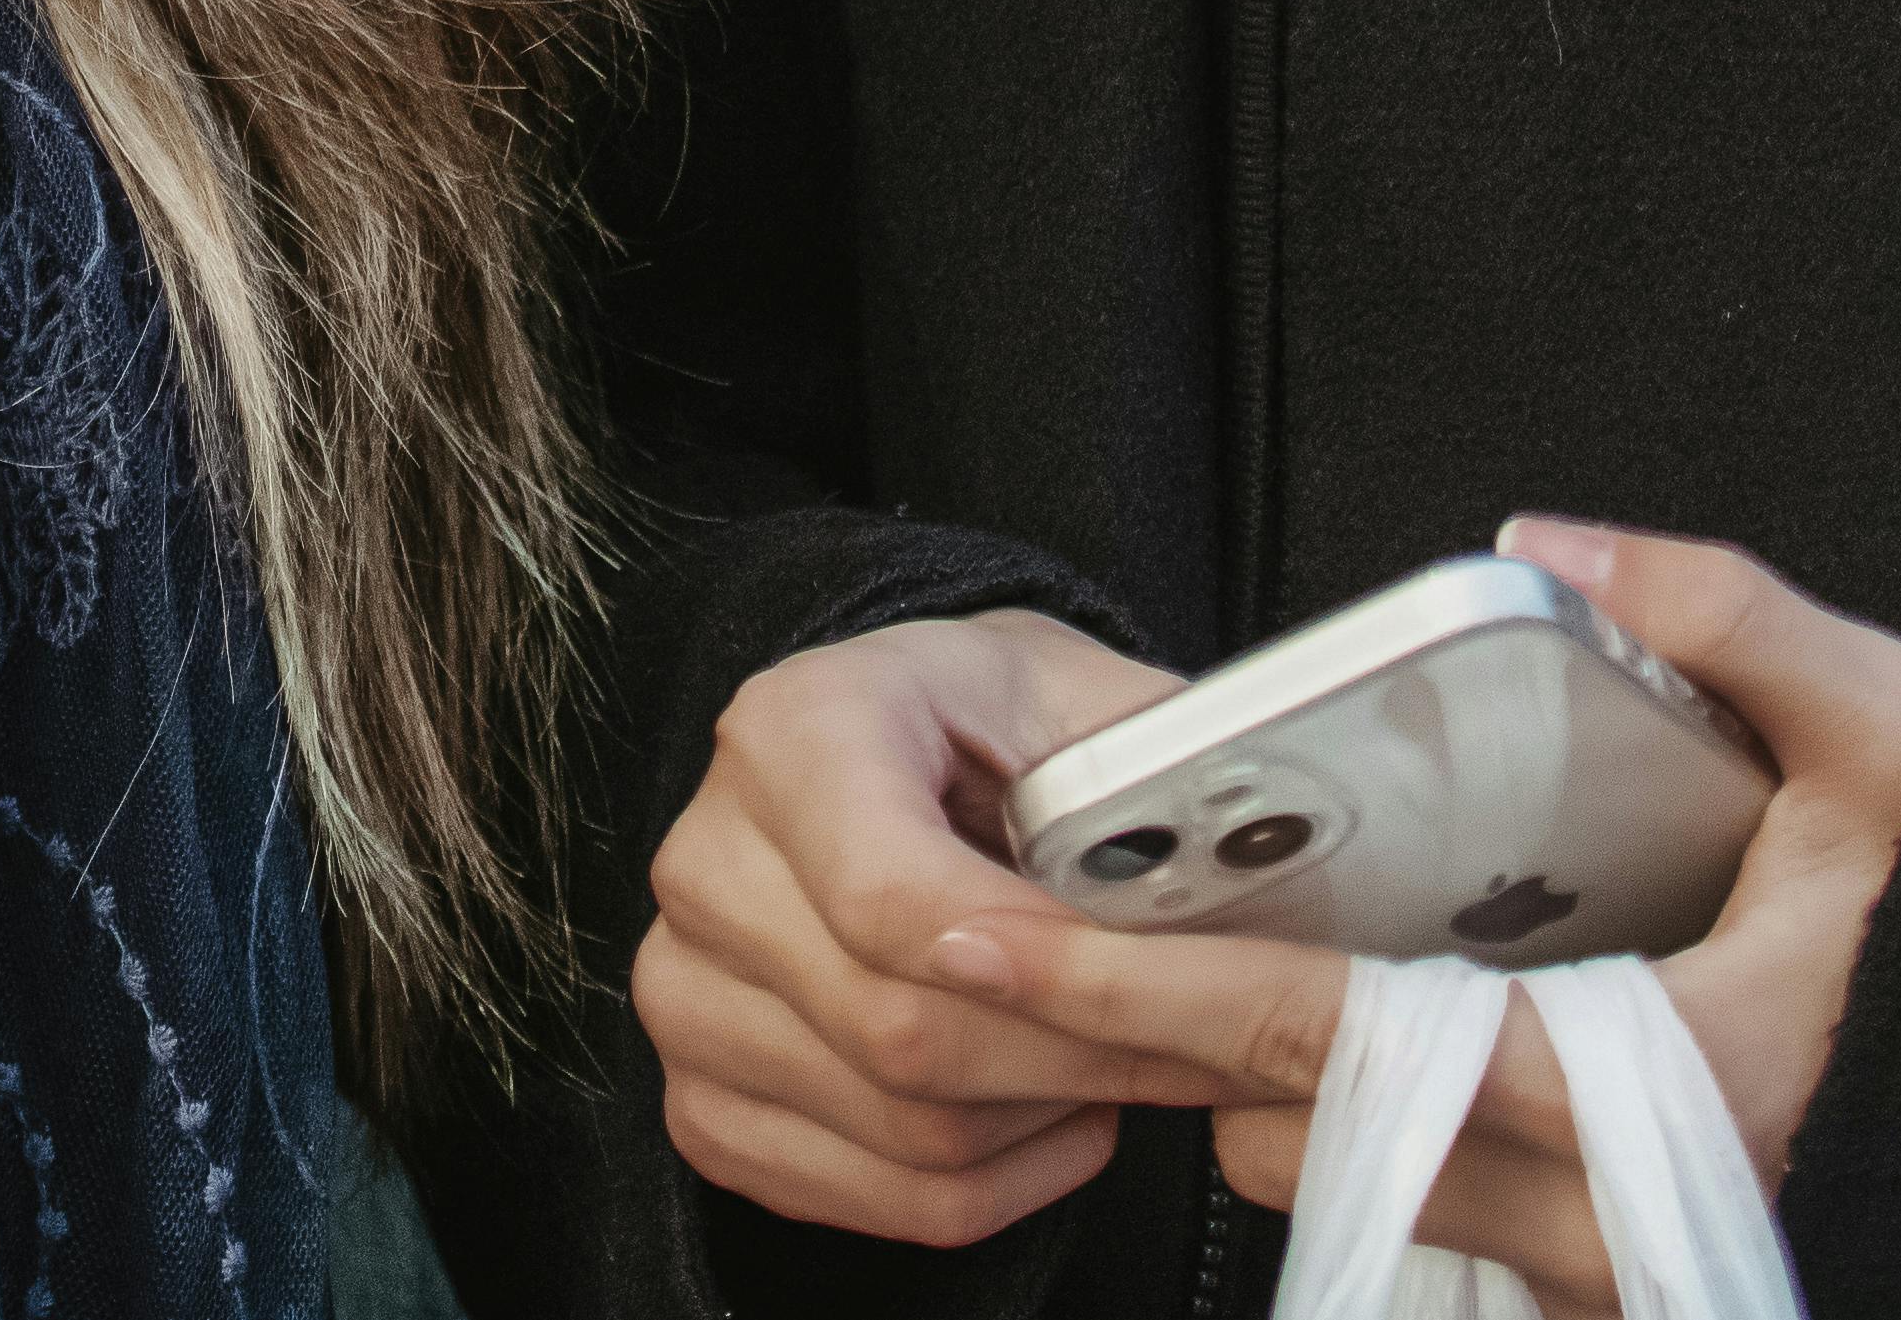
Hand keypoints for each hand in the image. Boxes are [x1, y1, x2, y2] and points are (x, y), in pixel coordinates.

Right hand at [642, 605, 1249, 1244]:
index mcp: (793, 731)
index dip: (1033, 967)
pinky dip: (992, 1185)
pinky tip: (1046, 1116)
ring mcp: (683, 987)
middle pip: (900, 1030)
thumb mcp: (1088, 702)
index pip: (888, 895)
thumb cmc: (1005, 731)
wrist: (909, 755)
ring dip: (1045, 1120)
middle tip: (1196, 1046)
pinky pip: (868, 1198)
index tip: (1149, 986)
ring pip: (899, 1127)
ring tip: (1119, 1060)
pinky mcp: (698, 1094)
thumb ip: (1149, 776)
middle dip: (1078, 1057)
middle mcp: (709, 858)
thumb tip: (1218, 872)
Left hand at [920, 521, 1900, 1317]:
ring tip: (1189, 952)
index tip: (982, 938)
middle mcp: (1623, 1218)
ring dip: (1266, 1091)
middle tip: (1043, 918)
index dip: (1138, 990)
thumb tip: (1555, 548)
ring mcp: (1626, 1273)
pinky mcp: (1635, 1284)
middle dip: (1166, 1041)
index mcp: (1661, 1087)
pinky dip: (1367, 1132)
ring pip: (1353, 1193)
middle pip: (1296, 1138)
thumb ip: (1732, 622)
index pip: (1326, 1043)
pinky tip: (1342, 1022)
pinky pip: (1437, 1217)